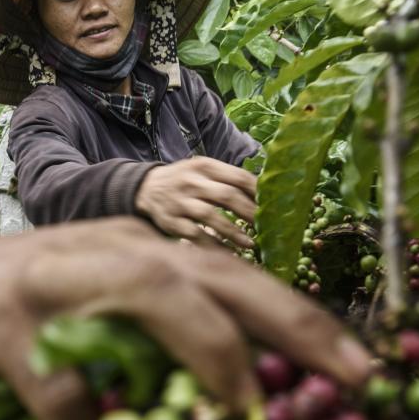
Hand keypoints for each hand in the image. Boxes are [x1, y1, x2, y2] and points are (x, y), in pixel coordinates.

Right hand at [0, 218, 370, 419]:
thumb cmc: (13, 312)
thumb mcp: (92, 312)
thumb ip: (152, 340)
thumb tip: (233, 399)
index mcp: (138, 248)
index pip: (237, 276)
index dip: (304, 320)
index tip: (363, 371)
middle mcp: (107, 249)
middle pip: (215, 274)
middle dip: (292, 324)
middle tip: (352, 383)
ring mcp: (54, 277)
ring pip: (152, 299)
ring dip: (209, 358)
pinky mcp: (1, 318)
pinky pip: (60, 380)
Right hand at [133, 157, 256, 248]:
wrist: (145, 188)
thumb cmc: (184, 180)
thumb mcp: (202, 170)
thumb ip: (227, 178)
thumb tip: (263, 192)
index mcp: (204, 166)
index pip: (237, 176)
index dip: (257, 192)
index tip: (273, 204)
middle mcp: (192, 182)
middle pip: (227, 196)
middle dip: (250, 212)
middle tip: (266, 226)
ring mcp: (180, 202)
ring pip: (211, 216)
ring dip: (233, 232)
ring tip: (250, 244)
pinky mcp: (172, 222)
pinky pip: (195, 235)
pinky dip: (213, 245)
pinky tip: (229, 253)